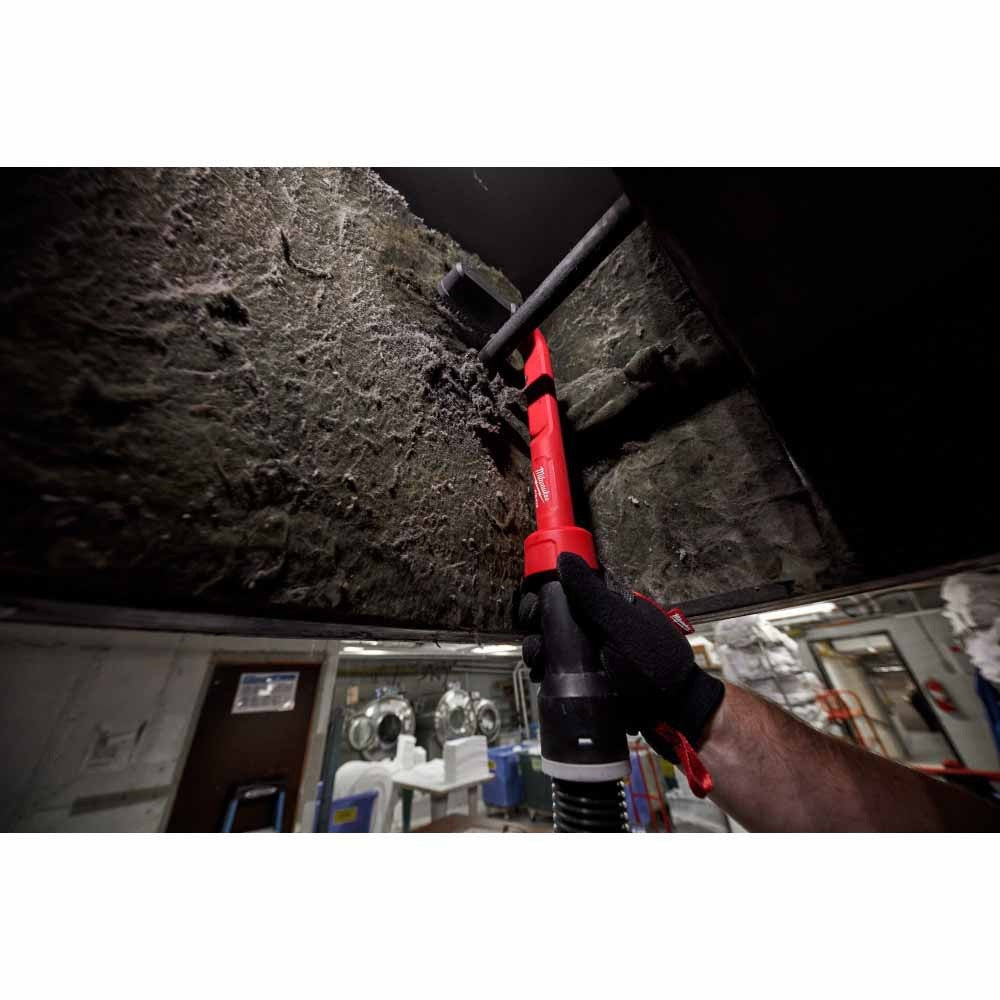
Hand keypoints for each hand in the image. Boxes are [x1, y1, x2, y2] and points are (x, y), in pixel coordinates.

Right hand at [519, 553, 724, 756]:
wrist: (673, 711)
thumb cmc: (651, 662)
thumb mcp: (619, 625)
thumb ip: (591, 594)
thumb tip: (564, 558)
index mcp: (606, 605)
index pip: (566, 588)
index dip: (545, 593)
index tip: (535, 607)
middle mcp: (594, 624)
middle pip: (551, 615)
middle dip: (535, 624)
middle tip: (536, 638)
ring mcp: (588, 652)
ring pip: (549, 642)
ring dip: (536, 649)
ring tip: (538, 663)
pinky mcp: (583, 679)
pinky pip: (556, 669)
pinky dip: (544, 670)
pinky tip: (540, 677)